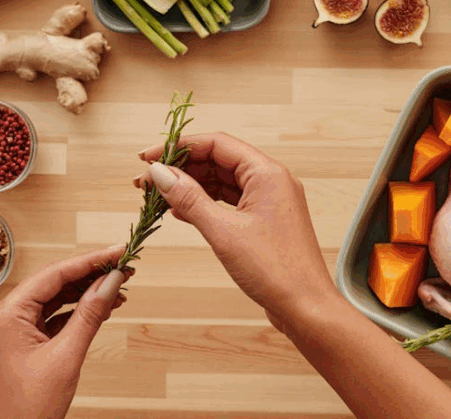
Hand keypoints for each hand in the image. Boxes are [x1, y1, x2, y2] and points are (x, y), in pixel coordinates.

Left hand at [0, 245, 132, 418]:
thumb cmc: (28, 408)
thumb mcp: (66, 356)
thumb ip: (90, 314)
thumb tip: (112, 281)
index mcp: (8, 314)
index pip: (55, 274)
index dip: (90, 260)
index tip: (120, 251)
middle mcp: (7, 317)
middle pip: (55, 282)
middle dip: (91, 274)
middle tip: (125, 268)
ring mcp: (14, 331)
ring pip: (56, 299)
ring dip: (88, 293)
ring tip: (121, 288)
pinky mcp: (24, 344)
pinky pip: (54, 317)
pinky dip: (79, 312)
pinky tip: (103, 309)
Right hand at [137, 132, 337, 328]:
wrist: (306, 307)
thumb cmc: (276, 271)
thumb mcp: (224, 232)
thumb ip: (189, 199)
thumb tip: (160, 173)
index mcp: (268, 173)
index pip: (217, 144)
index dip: (179, 147)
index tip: (148, 157)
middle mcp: (271, 181)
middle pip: (218, 160)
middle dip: (181, 167)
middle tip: (144, 180)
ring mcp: (269, 201)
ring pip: (222, 182)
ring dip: (190, 186)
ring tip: (156, 195)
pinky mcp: (264, 222)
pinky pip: (229, 202)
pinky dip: (204, 204)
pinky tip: (179, 211)